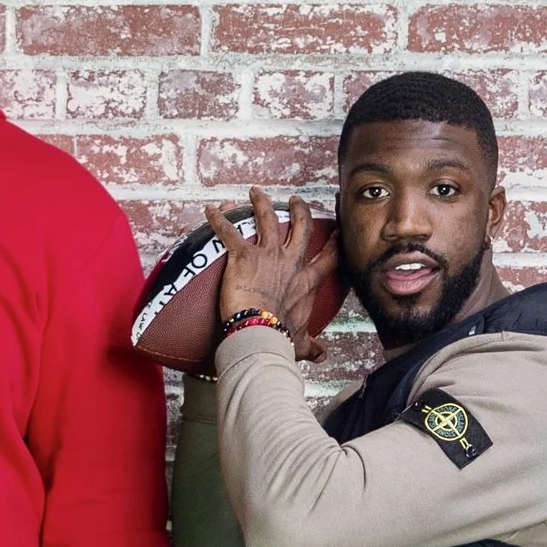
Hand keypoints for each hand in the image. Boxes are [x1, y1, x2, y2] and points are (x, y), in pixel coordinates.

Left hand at [210, 188, 334, 355]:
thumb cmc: (279, 339)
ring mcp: (267, 255)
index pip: (326, 259)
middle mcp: (290, 262)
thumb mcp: (299, 342)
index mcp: (305, 282)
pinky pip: (229, 231)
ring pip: (267, 219)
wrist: (260, 333)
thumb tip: (321, 355)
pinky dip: (218, 219)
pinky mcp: (242, 255)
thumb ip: (310, 346)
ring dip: (261, 203)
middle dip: (299, 211)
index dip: (333, 245)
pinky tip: (210, 209)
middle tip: (295, 201)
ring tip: (256, 192)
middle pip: (300, 228)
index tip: (336, 233)